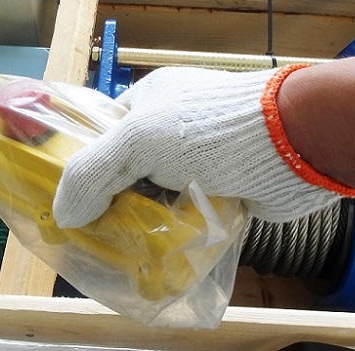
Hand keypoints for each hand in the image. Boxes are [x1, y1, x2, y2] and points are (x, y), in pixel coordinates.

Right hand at [53, 66, 354, 228]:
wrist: (290, 144)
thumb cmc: (209, 128)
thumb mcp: (137, 140)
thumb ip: (92, 173)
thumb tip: (65, 214)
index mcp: (151, 101)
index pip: (105, 134)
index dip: (86, 166)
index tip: (69, 203)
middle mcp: (175, 129)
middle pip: (131, 172)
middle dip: (114, 202)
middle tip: (95, 236)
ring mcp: (202, 160)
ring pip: (160, 197)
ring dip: (146, 222)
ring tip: (124, 251)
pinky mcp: (226, 189)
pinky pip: (191, 215)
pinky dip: (178, 233)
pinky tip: (162, 252)